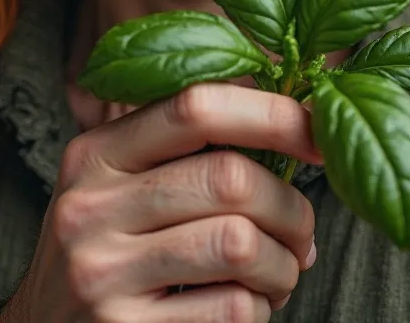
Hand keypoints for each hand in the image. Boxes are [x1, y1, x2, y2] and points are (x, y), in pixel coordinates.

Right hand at [0, 82, 321, 321]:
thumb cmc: (110, 253)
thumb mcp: (121, 188)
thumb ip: (184, 150)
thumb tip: (297, 122)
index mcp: (97, 153)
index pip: (195, 106)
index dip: (271, 114)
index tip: (318, 134)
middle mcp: (91, 205)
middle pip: (229, 177)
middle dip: (291, 206)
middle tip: (302, 233)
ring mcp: (102, 273)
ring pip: (241, 244)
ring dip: (283, 264)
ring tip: (278, 274)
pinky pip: (233, 309)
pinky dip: (260, 310)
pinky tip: (245, 309)